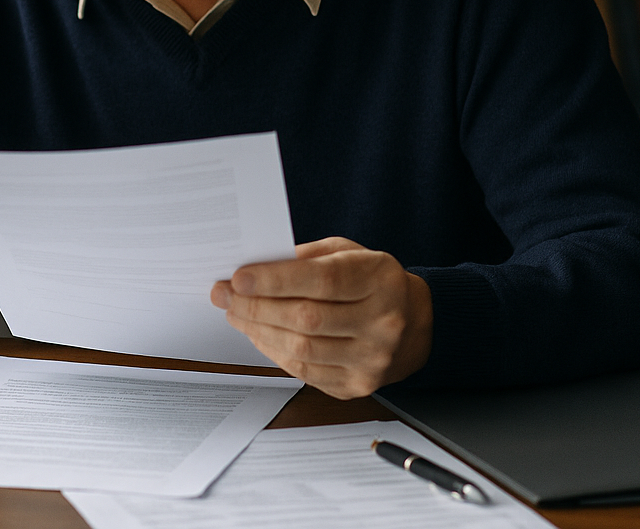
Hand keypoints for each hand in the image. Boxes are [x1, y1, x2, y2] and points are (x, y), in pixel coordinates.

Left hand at [210, 237, 432, 398]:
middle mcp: (383, 322)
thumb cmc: (372, 282)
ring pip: (302, 349)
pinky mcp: (358, 385)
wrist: (414, 324)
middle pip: (307, 318)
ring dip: (258, 331)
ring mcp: (372, 359)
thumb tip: (255, 266)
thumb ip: (306, 258)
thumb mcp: (348, 253)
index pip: (322, 281)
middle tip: (225, 295)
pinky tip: (259, 335)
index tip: (238, 277)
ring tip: (236, 314)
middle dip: (256, 306)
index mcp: (381, 280)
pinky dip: (274, 352)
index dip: (275, 280)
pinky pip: (305, 371)